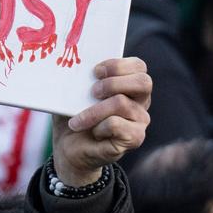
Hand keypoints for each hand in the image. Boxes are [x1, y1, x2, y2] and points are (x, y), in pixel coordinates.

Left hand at [52, 57, 151, 185]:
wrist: (69, 147)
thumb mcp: (75, 93)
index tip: (95, 71)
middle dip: (113, 83)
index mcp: (130, 85)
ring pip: (122, 104)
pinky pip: (116, 125)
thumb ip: (80, 78)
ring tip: (77, 121)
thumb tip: (72, 66)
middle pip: (143, 82)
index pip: (138, 66)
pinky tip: (93, 133)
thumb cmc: (74, 115)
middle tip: (93, 92)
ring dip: (93, 111)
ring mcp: (140, 121)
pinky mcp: (135, 138)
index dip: (118, 65)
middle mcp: (140, 101)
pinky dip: (99, 127)